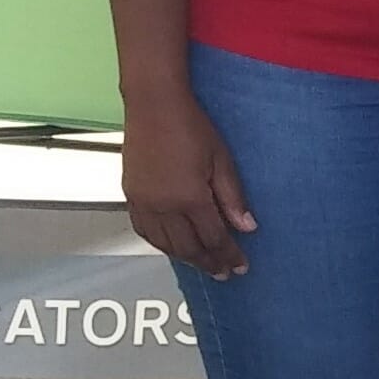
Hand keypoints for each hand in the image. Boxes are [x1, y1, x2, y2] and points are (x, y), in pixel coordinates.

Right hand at [121, 89, 256, 276]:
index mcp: (190, 198)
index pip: (214, 238)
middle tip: (223, 273)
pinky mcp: (131, 195)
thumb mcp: (222, 160)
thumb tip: (248, 227)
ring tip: (201, 264)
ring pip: (164, 244)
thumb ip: (233, 197)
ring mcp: (144, 203)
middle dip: (208, 262)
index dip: (229, 255)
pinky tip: (171, 246)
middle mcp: (164, 206)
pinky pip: (144, 230)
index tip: (240, 266)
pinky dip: (160, 244)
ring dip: (185, 258)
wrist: (153, 105)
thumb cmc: (191, 126)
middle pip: (188, 248)